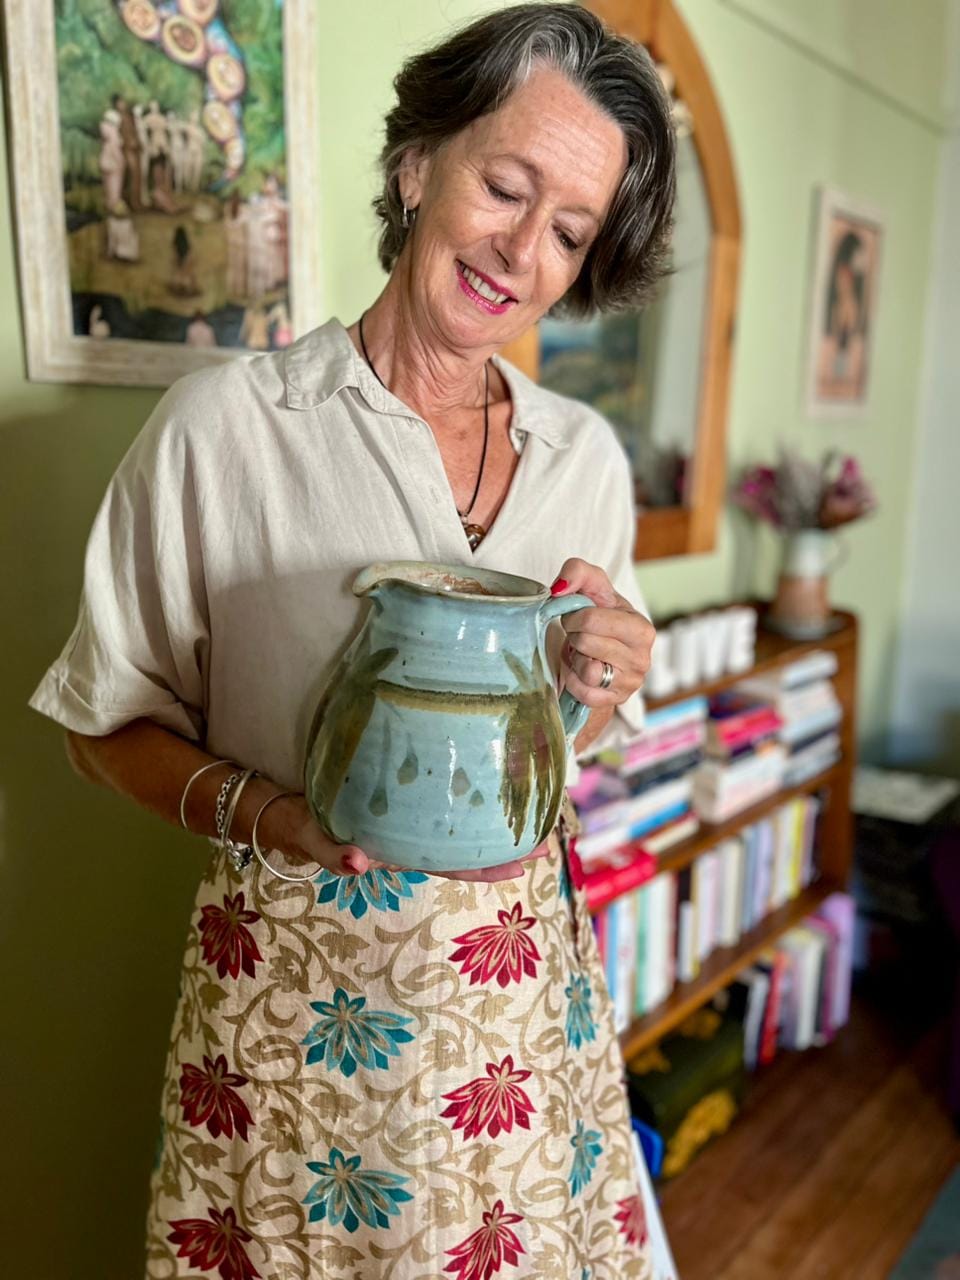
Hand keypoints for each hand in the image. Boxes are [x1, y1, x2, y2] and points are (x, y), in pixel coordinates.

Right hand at [257, 792, 543, 882]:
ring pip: (452, 828)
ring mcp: (400, 820)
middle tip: (545, 841)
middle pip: (461, 849)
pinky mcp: (392, 798)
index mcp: (392, 851)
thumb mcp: (307, 838)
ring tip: (527, 812)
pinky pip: (433, 803)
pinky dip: (460, 800)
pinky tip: (481, 787)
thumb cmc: (293, 824)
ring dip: (487, 825)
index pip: (447, 862)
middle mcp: (404, 838)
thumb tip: (358, 862)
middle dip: (502, 849)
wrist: (271, 806)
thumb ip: (329, 851)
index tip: (524, 865)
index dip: (485, 866)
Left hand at [551, 557, 654, 706]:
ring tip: (582, 653)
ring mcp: (630, 683)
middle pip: (585, 642)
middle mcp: (642, 658)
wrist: (601, 655)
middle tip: (578, 635)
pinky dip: (574, 680)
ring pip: (587, 670)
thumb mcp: (592, 588)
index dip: (573, 616)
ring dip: (576, 659)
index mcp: (641, 628)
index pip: (591, 619)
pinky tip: (579, 670)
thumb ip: (577, 572)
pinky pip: (583, 692)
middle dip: (574, 636)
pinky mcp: (614, 701)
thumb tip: (559, 588)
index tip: (576, 618)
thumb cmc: (599, 618)